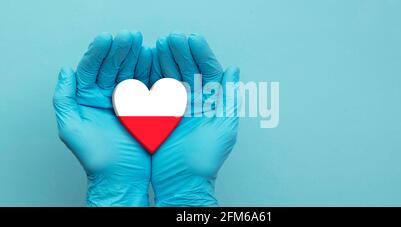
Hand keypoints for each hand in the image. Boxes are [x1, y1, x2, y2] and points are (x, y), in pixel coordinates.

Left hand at [53, 30, 152, 206]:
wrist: (121, 177)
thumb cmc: (96, 158)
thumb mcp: (71, 128)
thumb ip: (65, 99)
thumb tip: (66, 71)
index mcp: (87, 98)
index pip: (92, 69)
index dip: (99, 52)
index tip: (108, 39)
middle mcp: (106, 96)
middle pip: (112, 66)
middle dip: (121, 49)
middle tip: (130, 36)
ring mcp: (126, 100)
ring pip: (131, 72)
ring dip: (137, 57)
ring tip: (144, 44)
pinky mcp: (144, 107)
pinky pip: (147, 85)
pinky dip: (151, 72)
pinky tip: (154, 60)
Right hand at [150, 33, 239, 205]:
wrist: (182, 182)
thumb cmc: (205, 160)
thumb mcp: (223, 128)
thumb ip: (228, 98)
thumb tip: (234, 71)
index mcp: (213, 103)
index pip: (209, 72)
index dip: (201, 54)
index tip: (192, 39)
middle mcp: (196, 102)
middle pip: (189, 70)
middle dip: (181, 52)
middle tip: (173, 38)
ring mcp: (177, 107)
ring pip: (172, 77)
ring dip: (166, 60)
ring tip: (160, 45)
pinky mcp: (160, 114)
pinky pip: (156, 90)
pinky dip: (152, 76)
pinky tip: (148, 63)